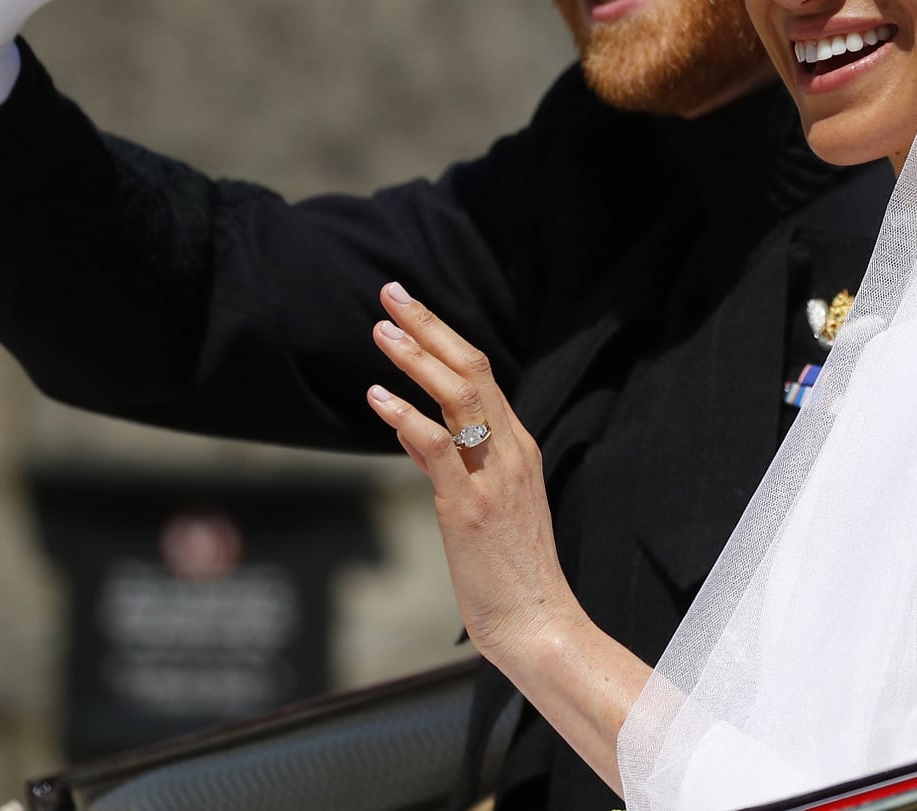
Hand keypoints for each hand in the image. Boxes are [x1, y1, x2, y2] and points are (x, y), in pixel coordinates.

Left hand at [366, 282, 580, 662]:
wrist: (539, 622)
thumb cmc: (510, 570)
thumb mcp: (483, 505)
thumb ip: (449, 461)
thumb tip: (410, 426)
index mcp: (519, 446)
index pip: (482, 374)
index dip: (444, 335)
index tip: (410, 309)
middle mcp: (510, 450)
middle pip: (472, 369)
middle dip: (429, 327)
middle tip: (392, 294)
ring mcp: (493, 475)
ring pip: (459, 396)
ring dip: (416, 359)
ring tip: (382, 332)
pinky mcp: (470, 505)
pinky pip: (437, 446)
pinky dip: (406, 416)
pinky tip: (378, 398)